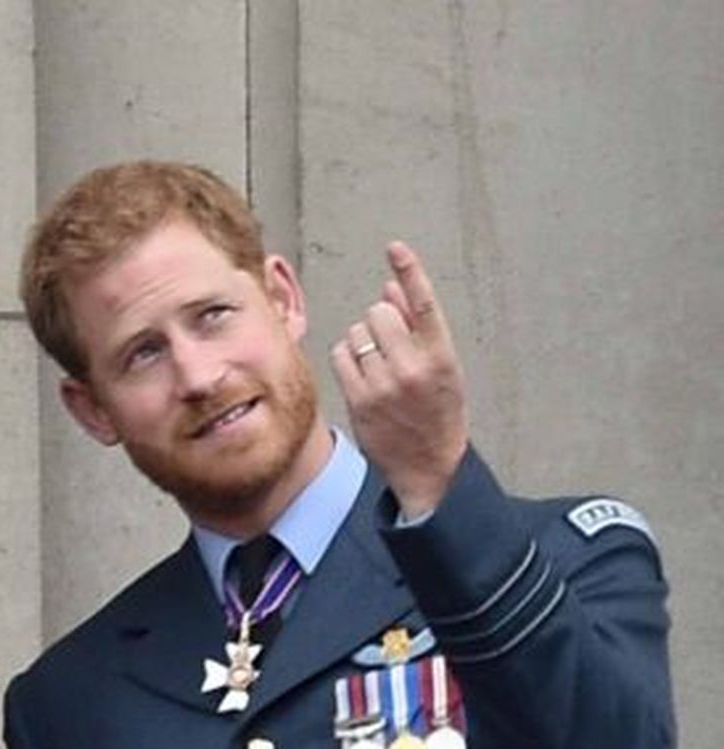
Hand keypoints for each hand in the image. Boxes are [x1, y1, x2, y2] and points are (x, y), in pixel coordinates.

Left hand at [329, 241, 468, 517]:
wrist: (428, 466)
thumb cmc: (437, 412)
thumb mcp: (442, 367)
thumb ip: (418, 327)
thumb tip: (390, 287)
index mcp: (441, 355)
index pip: (423, 303)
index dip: (410, 271)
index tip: (395, 247)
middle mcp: (413, 366)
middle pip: (379, 313)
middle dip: (380, 321)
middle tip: (389, 346)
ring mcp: (384, 384)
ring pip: (357, 333)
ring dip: (362, 340)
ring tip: (378, 365)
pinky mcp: (360, 399)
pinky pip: (341, 355)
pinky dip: (347, 358)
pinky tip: (361, 374)